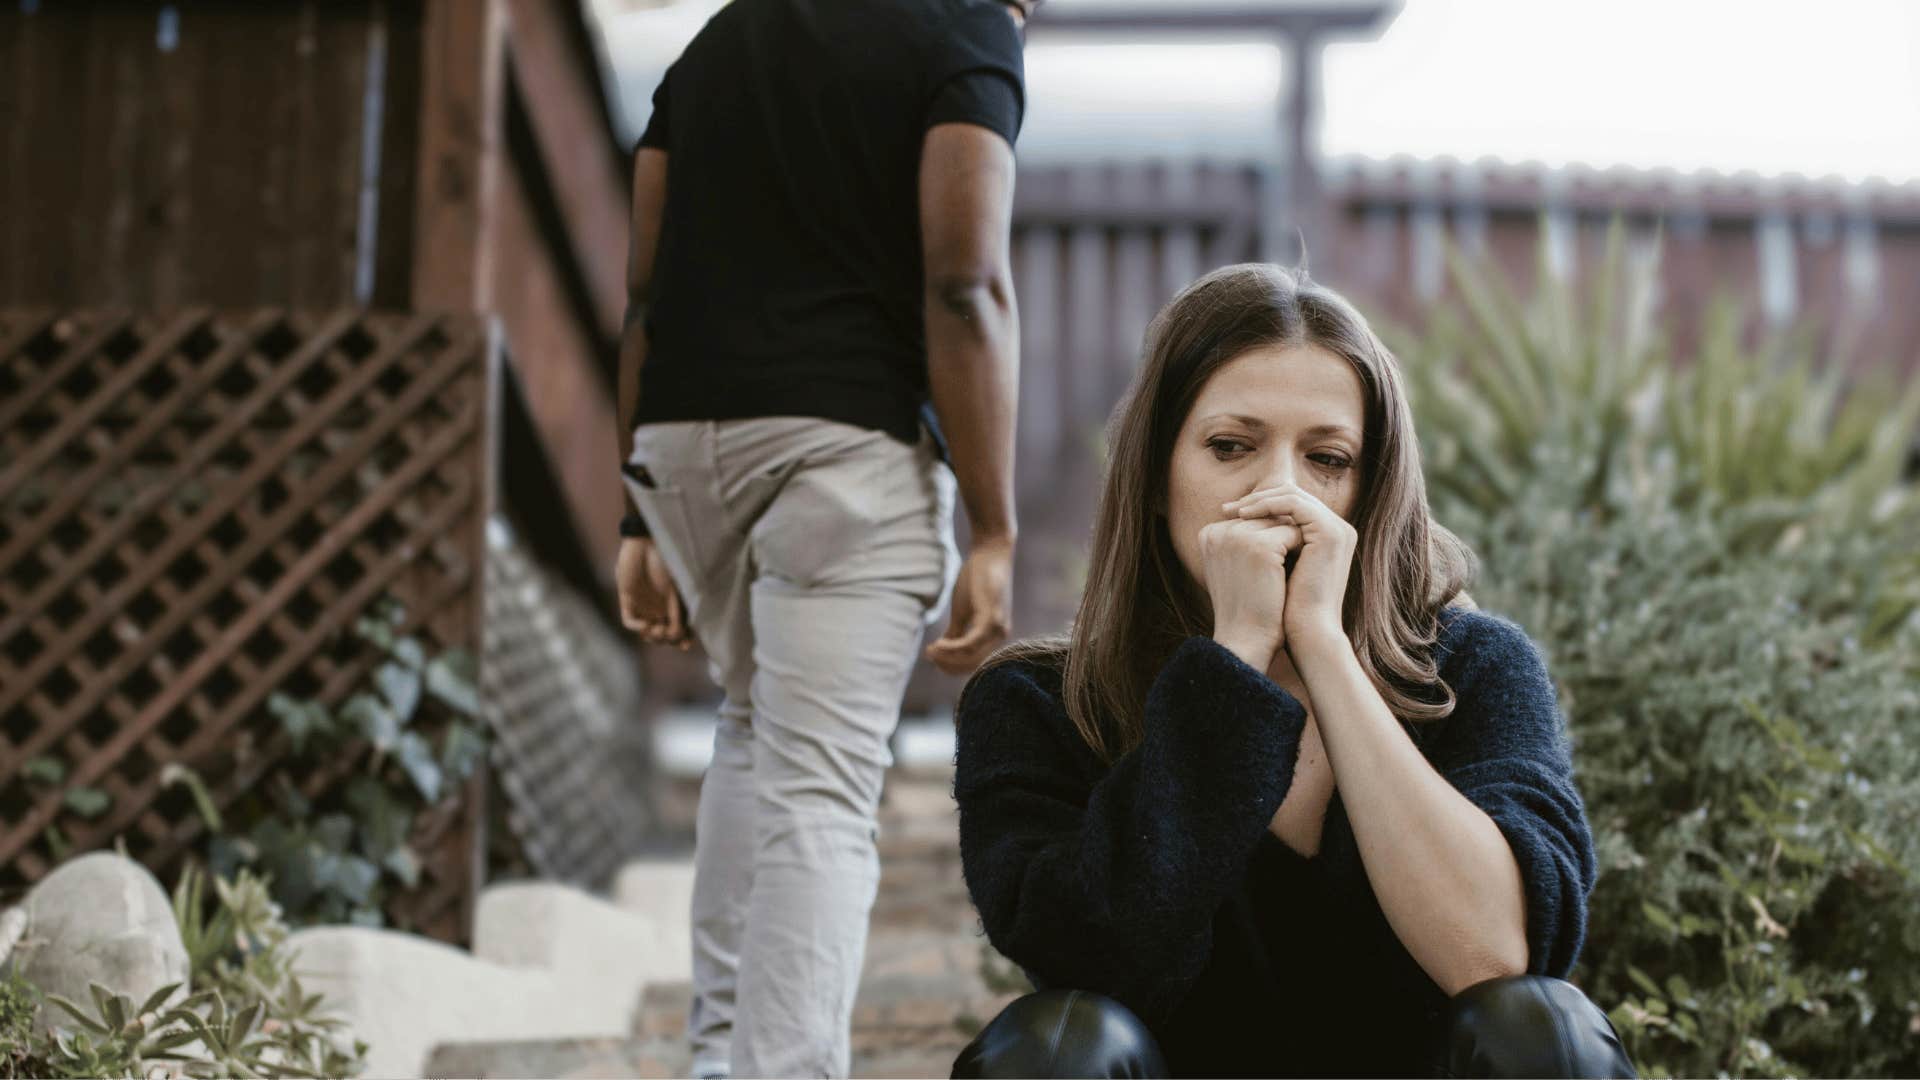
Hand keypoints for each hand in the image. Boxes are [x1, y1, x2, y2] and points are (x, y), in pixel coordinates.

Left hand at [616, 537, 692, 649]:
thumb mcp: (677, 587)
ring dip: (653, 636)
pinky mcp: (627, 599)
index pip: (678, 628)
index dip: (682, 639)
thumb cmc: (667, 558)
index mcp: (674, 603)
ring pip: (646, 632)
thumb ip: (680, 610)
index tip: (686, 644)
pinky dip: (638, 627)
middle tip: (669, 633)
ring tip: (658, 629)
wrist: (645, 541)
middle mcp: (658, 606)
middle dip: (667, 639)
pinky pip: (630, 621)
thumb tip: (682, 634)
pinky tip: (646, 625)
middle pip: (662, 635)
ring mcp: (643, 604)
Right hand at [924, 535, 1013, 675]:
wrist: (989, 553)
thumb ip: (955, 633)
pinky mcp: (992, 618)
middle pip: (971, 664)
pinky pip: (972, 642)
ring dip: (948, 657)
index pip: (972, 663)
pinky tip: (938, 644)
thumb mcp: (962, 612)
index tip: (932, 659)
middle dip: (947, 664)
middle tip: (929, 656)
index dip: (950, 665)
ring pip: (971, 656)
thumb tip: (939, 651)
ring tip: (931, 650)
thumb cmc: (976, 580)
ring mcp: (997, 628)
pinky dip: (954, 647)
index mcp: (993, 636)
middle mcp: (999, 636)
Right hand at [1198, 513, 1301, 665]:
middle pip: (1267, 516)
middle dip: (1281, 539)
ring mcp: (1238, 536)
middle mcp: (1218, 530)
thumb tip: (1279, 515)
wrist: (1246, 641)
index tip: (1267, 568)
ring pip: (1281, 522)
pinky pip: (1293, 533)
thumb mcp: (1236, 567)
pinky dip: (1300, 551)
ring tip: (1287, 572)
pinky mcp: (1260, 547)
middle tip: (1282, 570)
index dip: (1269, 540)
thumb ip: (1246, 539)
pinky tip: (1293, 573)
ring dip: (1292, 544)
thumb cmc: (1247, 607)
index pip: (1252, 518)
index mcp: (1209, 534)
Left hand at [1224, 483, 1355, 648]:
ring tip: (1233, 512)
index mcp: (1327, 537)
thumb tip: (1238, 526)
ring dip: (1259, 500)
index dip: (1260, 506)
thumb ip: (1269, 544)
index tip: (1230, 514)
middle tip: (1227, 509)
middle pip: (1292, 496)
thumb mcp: (1275, 569)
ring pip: (1292, 496)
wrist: (1308, 633)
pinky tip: (1245, 516)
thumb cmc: (1287, 609)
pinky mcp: (1330, 534)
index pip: (1291, 505)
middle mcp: (1337, 529)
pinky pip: (1295, 505)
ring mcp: (1337, 529)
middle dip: (1257, 499)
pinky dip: (1268, 506)